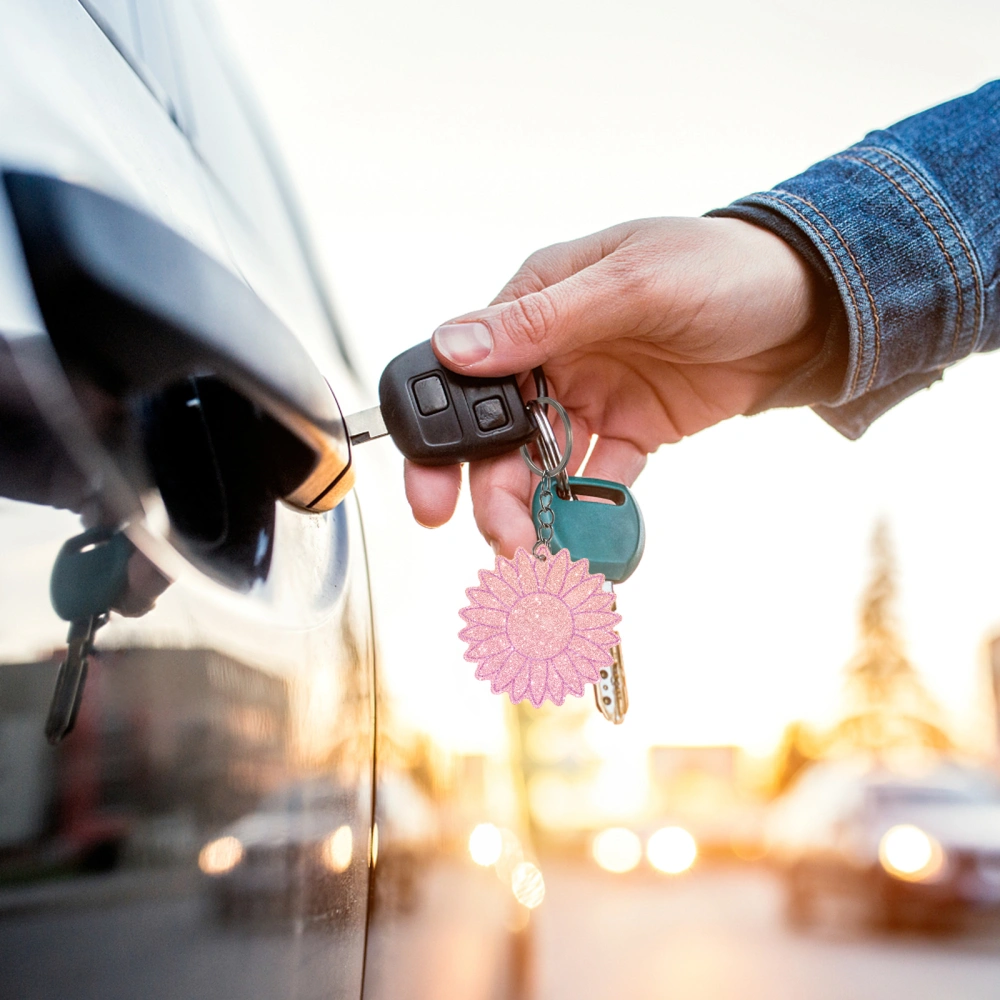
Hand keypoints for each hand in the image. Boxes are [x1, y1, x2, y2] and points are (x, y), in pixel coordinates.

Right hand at [404, 217, 824, 555]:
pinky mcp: (632, 431)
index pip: (463, 373)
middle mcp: (553, 353)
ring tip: (539, 557)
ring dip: (534, 512)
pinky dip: (588, 514)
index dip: (439, 436)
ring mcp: (591, 396)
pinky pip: (598, 480)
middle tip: (503, 541)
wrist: (812, 305)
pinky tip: (585, 547)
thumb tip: (452, 346)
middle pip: (496, 434)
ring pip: (540, 465)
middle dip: (489, 492)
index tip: (433, 494)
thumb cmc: (723, 268)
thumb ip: (541, 321)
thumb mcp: (632, 284)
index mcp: (536, 304)